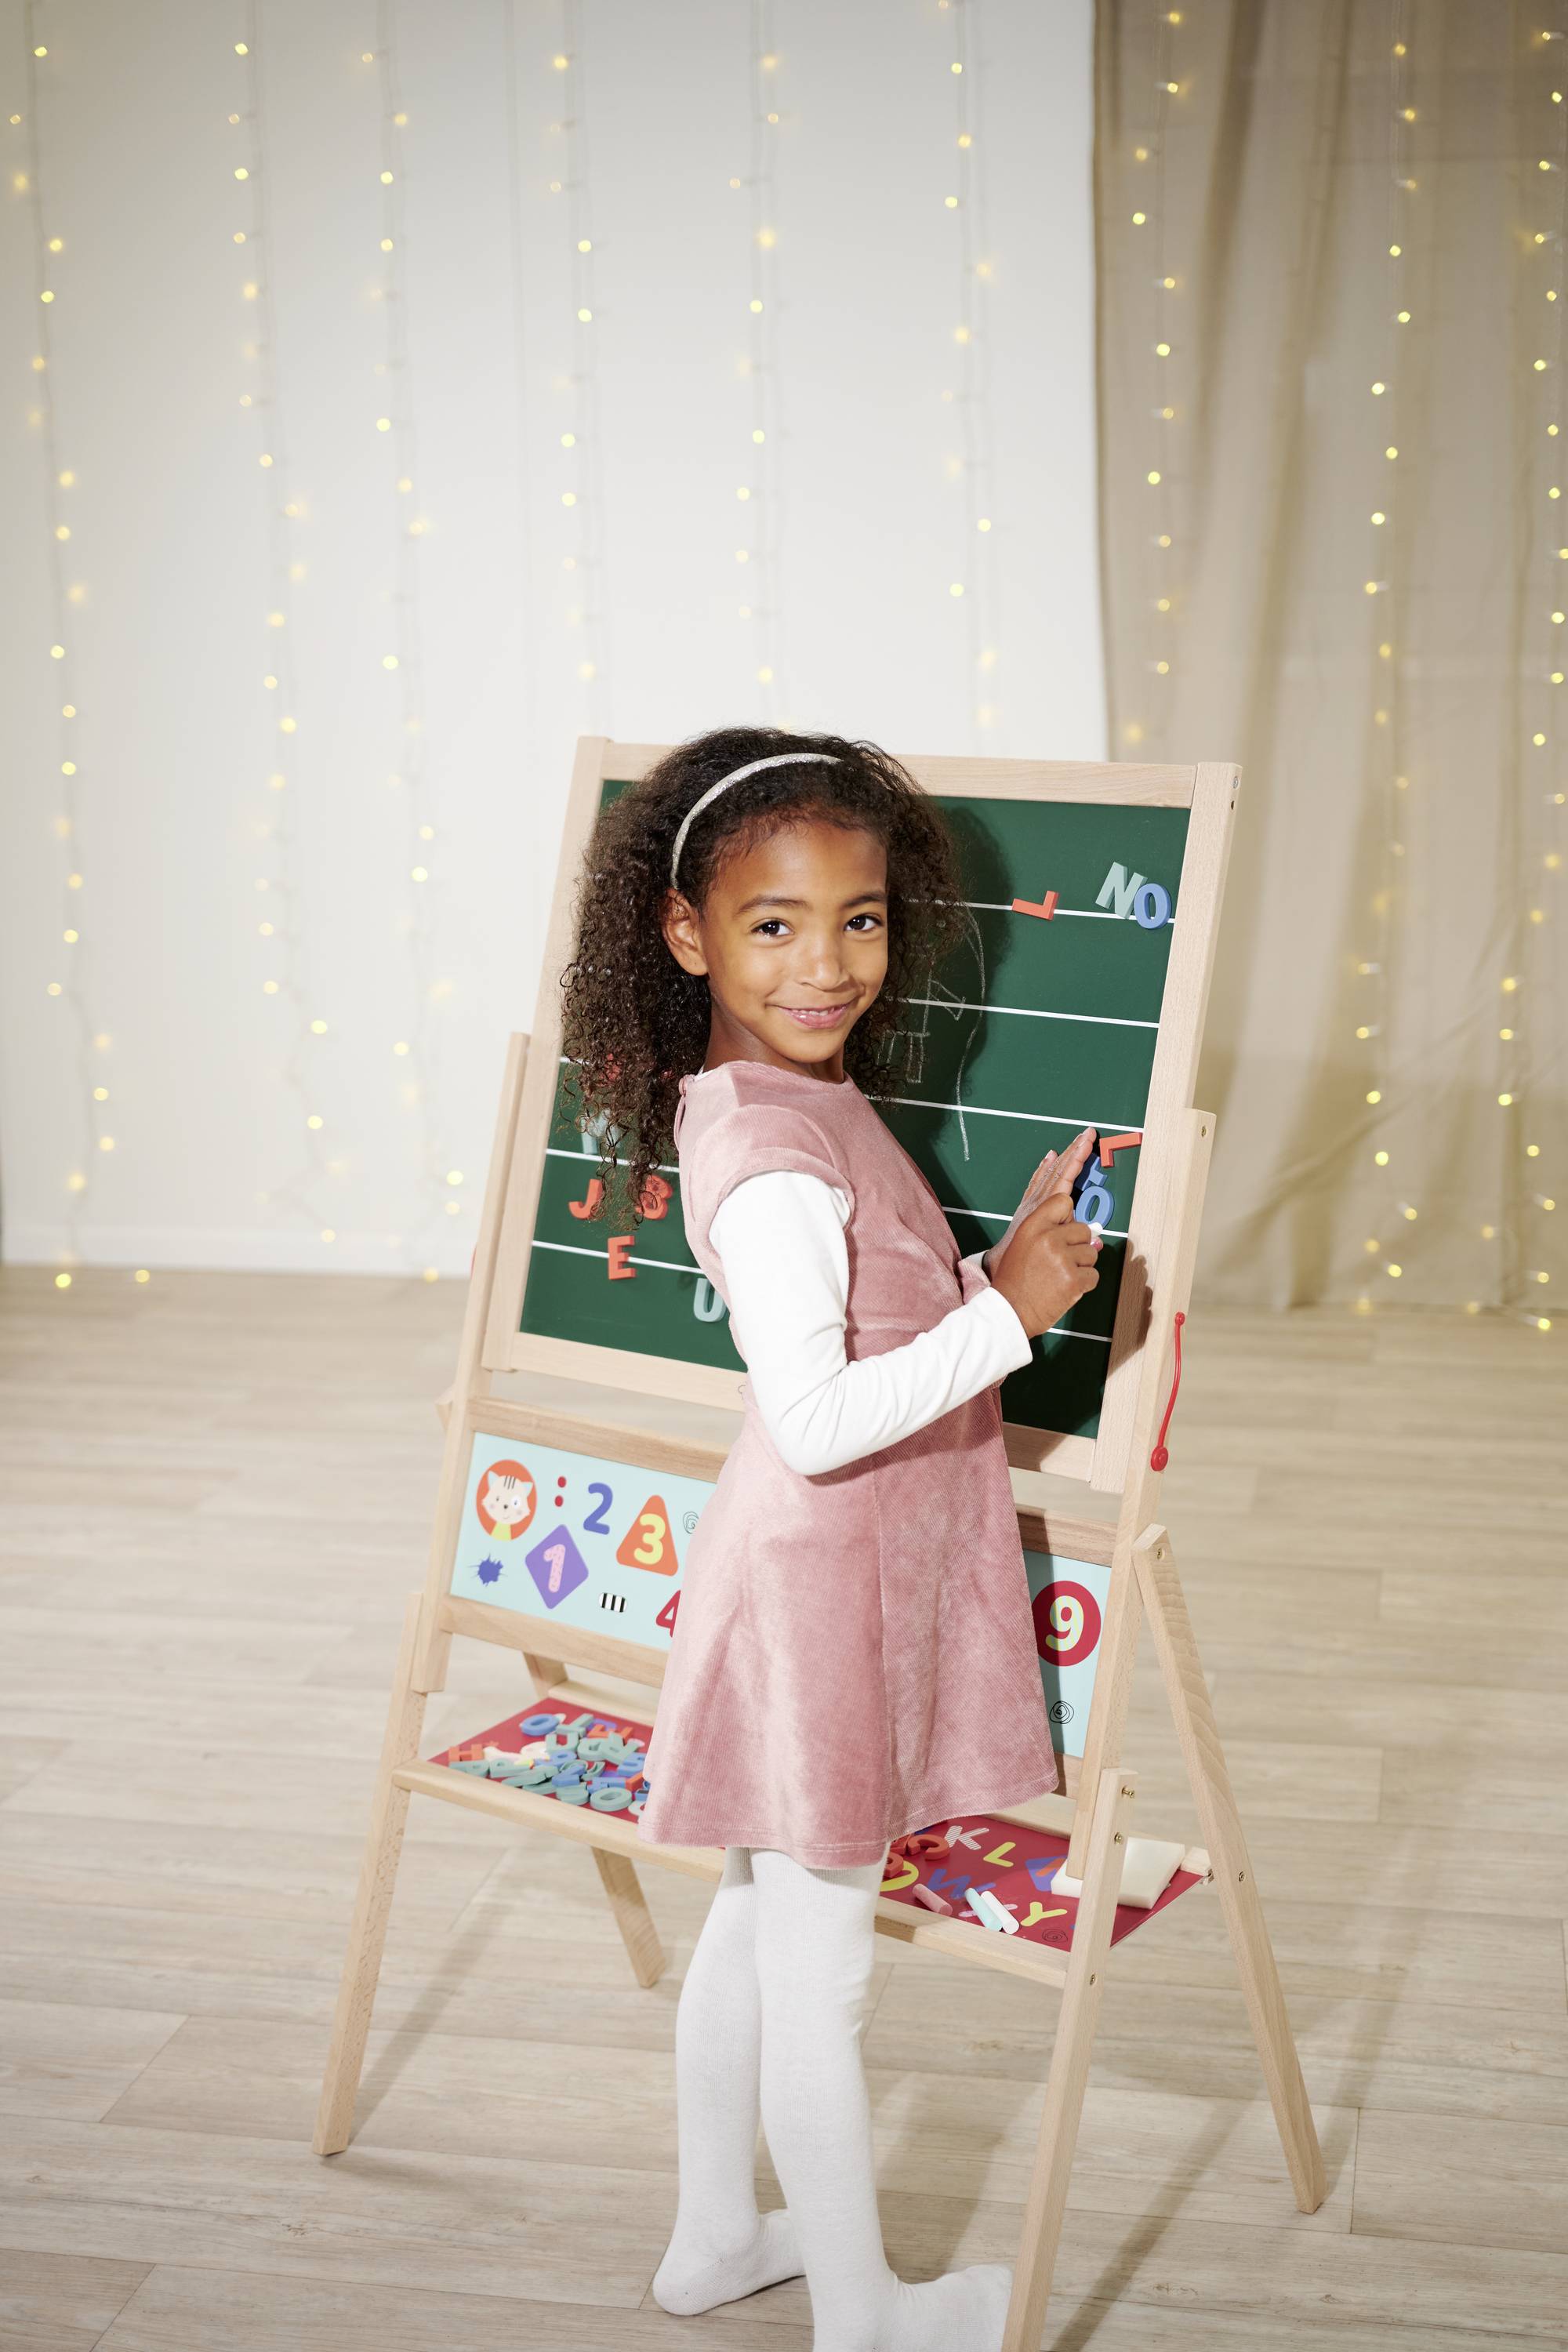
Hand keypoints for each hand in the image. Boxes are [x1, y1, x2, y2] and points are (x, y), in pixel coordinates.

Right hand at [987, 1127, 1102, 1339]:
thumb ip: (1046, 1223)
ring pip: (1091, 1252)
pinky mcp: (1072, 1279)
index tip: (1087, 1135)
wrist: (1007, 1312)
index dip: (1074, 1163)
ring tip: (1055, 1278)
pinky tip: (1064, 1288)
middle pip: (1081, 1227)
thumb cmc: (1013, 1277)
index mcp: (1030, 1224)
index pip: (1062, 1194)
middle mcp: (1046, 1236)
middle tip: (1055, 1261)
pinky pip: (1094, 1274)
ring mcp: (1061, 1257)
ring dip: (1079, 1267)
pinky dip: (1084, 1284)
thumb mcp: (1021, 1242)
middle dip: (1075, 1245)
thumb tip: (1072, 1206)